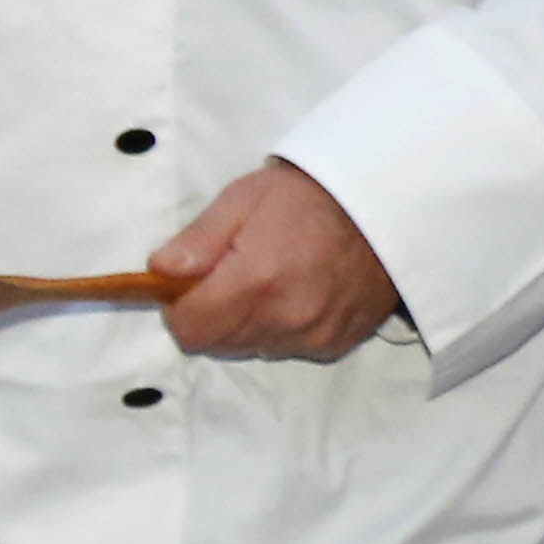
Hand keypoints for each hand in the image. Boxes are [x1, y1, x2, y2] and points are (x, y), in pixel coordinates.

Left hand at [150, 158, 399, 360]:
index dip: (179, 307)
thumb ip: (198, 240)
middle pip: (217, 344)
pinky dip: (282, 327)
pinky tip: (299, 291)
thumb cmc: (307, 194)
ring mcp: (314, 336)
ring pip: (252, 348)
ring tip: (272, 278)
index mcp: (256, 281)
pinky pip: (288, 348)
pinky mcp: (336, 344)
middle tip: (232, 272)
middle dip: (212, 314)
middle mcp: (285, 319)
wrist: (384, 203)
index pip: (190, 329)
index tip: (190, 283)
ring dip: (248, 322)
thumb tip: (159, 272)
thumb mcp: (243, 198)